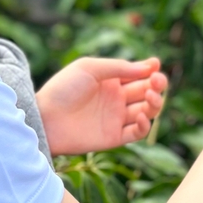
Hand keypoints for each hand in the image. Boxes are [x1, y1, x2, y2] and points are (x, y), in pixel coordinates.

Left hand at [36, 56, 167, 156]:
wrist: (45, 118)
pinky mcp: (114, 137)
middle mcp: (117, 98)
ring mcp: (116, 118)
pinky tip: (140, 116)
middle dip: (158, 84)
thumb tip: (149, 66)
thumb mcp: (89, 68)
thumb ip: (119, 67)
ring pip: (147, 111)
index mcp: (112, 79)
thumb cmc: (63, 88)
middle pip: (148, 91)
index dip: (151, 69)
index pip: (140, 74)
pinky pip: (137, 133)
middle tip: (157, 81)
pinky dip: (145, 126)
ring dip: (155, 104)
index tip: (155, 64)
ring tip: (150, 96)